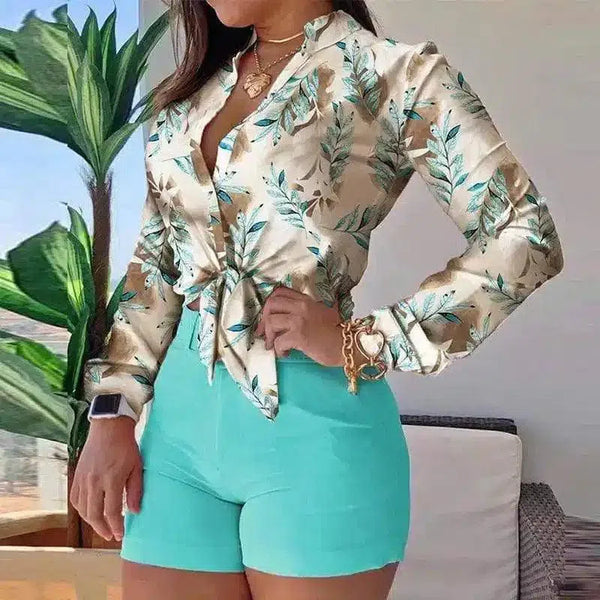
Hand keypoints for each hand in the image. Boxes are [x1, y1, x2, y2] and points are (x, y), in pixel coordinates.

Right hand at [70, 417, 141, 541]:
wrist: (109, 428)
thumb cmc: (126, 446)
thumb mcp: (136, 467)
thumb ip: (135, 491)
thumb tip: (135, 512)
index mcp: (111, 480)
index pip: (111, 511)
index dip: (116, 526)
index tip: (120, 534)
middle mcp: (94, 482)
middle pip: (94, 514)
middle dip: (102, 529)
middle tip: (111, 535)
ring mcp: (83, 479)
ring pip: (82, 509)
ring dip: (91, 521)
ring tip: (102, 526)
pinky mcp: (77, 475)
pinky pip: (75, 499)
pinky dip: (82, 509)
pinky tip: (90, 512)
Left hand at [255, 286, 366, 368]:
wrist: (347, 345)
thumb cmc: (337, 332)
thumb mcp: (326, 312)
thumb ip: (312, 308)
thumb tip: (304, 309)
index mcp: (306, 300)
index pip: (280, 292)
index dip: (269, 304)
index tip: (268, 317)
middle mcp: (301, 307)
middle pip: (270, 304)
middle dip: (264, 319)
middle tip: (264, 333)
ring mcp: (299, 321)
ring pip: (271, 322)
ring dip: (269, 336)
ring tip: (274, 346)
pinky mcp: (299, 336)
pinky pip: (278, 342)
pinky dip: (278, 350)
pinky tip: (285, 354)